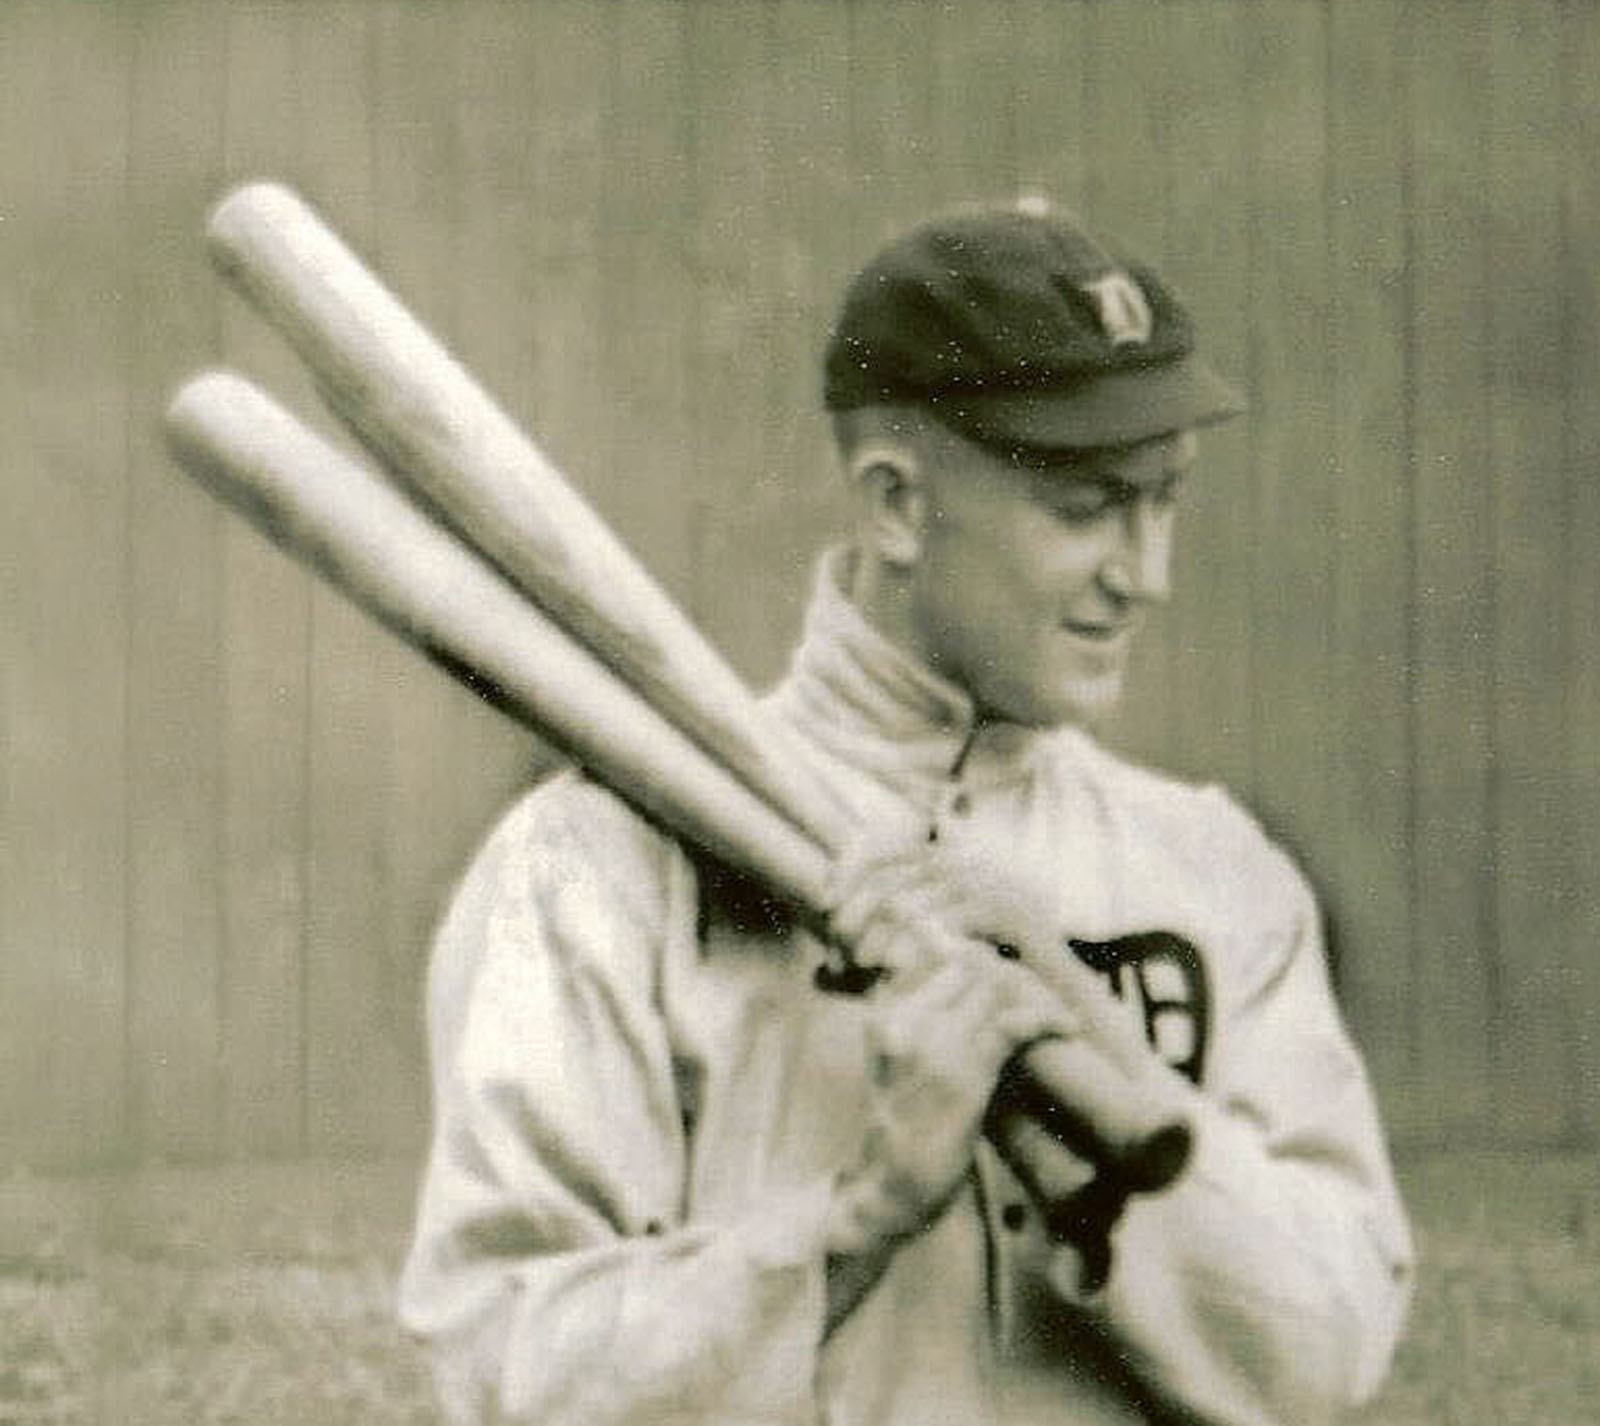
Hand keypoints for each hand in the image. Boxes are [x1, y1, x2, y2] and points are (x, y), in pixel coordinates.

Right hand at [822, 830, 1079, 1254]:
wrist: (885, 1190)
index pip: (937, 957)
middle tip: (1044, 994)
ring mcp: (931, 1043)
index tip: (1012, 977)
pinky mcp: (963, 1073)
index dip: (981, 961)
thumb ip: (928, 1025)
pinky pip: (1014, 1024)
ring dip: (1037, 996)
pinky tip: (1065, 1027)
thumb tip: (980, 992)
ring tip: (1059, 1013)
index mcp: (884, 1014)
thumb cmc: (902, 1131)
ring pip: (995, 987)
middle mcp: (902, 1019)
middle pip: (969, 965)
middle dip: (1013, 974)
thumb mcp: (901, 1066)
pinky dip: (1046, 1020)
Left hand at [830, 820, 1155, 1078]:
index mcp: (952, 865)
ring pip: (920, 896)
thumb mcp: (919, 974)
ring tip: (861, 961)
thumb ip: (873, 970)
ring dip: (883, 929)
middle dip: (861, 910)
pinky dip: (919, 941)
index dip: (852, 872)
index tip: (825, 906)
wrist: (1055, 1007)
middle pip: (896, 873)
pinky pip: (954, 919)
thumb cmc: (981, 994)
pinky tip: (896, 966)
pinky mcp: (1014, 915)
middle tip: (841, 948)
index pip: (890, 850)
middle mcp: (975, 865)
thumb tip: (817, 974)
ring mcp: (997, 887)